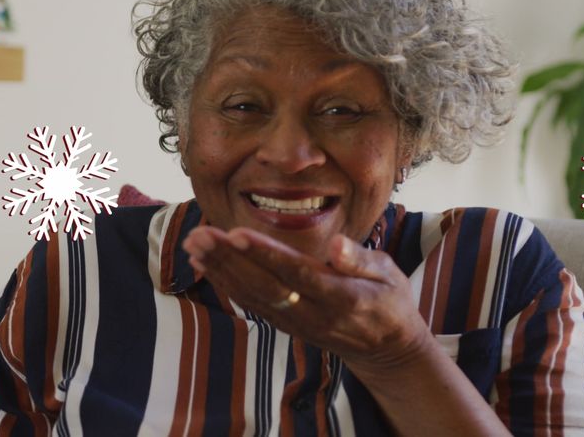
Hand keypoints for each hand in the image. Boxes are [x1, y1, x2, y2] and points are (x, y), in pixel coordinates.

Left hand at [182, 226, 432, 373]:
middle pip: (265, 286)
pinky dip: (227, 284)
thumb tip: (337, 245)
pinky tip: (206, 265)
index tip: (237, 234)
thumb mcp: (390, 274)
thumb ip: (361, 259)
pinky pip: (253, 305)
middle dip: (230, 259)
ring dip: (221, 270)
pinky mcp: (287, 326)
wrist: (386, 349)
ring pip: (253, 297)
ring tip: (194, 244)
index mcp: (342, 297)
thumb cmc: (389, 301)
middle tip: (200, 235)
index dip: (266, 255)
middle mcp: (315, 314)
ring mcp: (298, 323)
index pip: (297, 273)